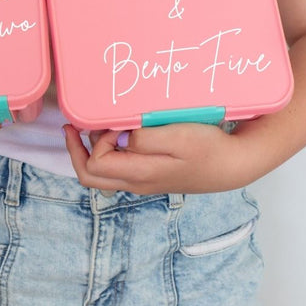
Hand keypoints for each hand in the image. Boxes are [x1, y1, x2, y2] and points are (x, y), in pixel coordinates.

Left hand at [64, 122, 254, 194]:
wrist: (233, 165)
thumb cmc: (207, 148)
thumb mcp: (176, 137)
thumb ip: (143, 139)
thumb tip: (119, 138)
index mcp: (139, 175)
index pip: (96, 163)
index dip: (96, 140)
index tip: (114, 122)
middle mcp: (136, 183)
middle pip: (90, 176)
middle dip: (76, 150)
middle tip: (72, 126)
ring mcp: (143, 181)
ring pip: (102, 174)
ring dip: (90, 150)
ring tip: (92, 126)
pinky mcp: (151, 175)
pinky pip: (118, 168)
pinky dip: (108, 152)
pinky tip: (117, 133)